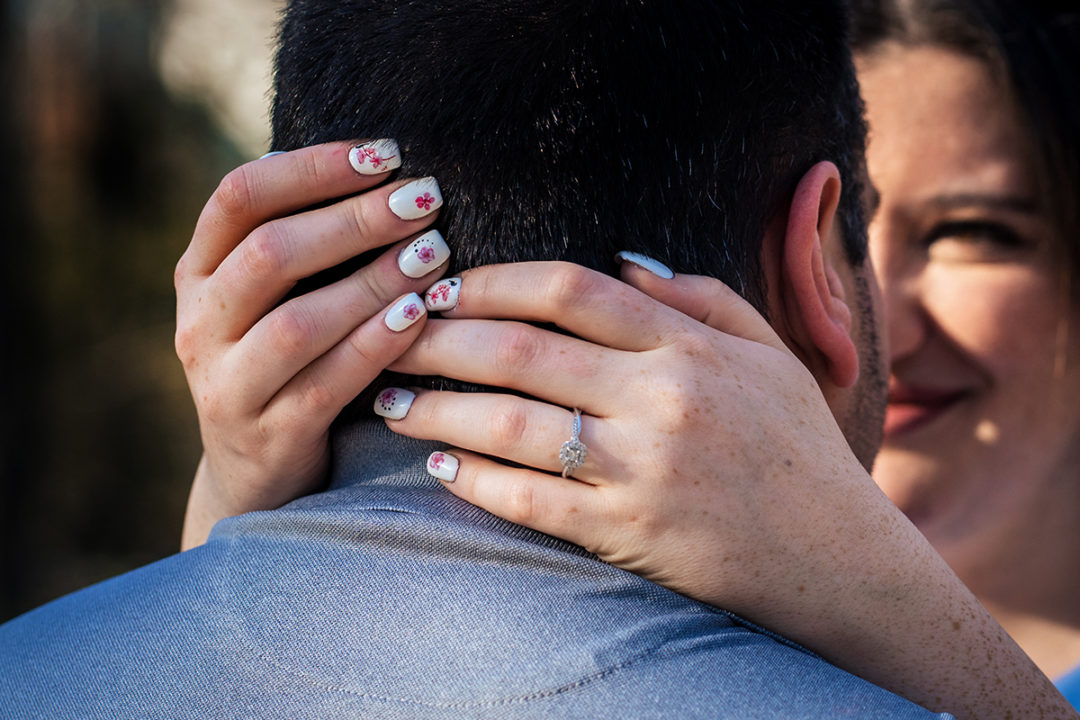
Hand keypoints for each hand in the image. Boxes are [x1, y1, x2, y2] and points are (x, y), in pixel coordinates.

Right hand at [176, 141, 447, 548]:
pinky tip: (418, 316)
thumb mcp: (269, 300)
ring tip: (433, 253)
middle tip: (424, 200)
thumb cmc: (283, 363)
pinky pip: (326, 383)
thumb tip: (369, 163)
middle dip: (354, 220)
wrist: (255, 475)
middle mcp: (200, 325)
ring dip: (372, 281)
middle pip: (271, 253)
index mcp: (198, 274)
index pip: (239, 197)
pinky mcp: (268, 435)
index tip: (385, 154)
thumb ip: (300, 242)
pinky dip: (375, 345)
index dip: (312, 168)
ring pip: (297, 323)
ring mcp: (227, 385)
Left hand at [383, 259, 1075, 719]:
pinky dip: (476, 483)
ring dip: (437, 411)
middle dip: (441, 339)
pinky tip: (438, 468)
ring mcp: (642, 470)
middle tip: (389, 334)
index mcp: (690, 347)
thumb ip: (704, 297)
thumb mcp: (772, 356)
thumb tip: (627, 259)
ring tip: (389, 403)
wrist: (837, 559)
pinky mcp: (628, 534)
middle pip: (523, 351)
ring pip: (512, 426)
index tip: (442, 284)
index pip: (571, 290)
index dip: (493, 280)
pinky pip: (532, 501)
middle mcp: (661, 399)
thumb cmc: (800, 451)